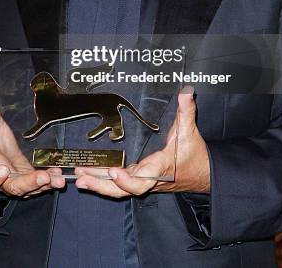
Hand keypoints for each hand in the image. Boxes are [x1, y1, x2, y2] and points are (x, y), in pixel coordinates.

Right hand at [0, 83, 64, 196]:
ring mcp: (18, 184)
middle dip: (28, 183)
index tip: (3, 169)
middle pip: (13, 187)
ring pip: (30, 188)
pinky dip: (50, 180)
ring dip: (44, 183)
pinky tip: (59, 174)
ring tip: (56, 178)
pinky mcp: (30, 182)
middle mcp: (2, 183)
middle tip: (41, 177)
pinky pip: (40, 185)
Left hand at [74, 87, 209, 197]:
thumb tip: (186, 92)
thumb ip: (186, 111)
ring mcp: (143, 181)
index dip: (128, 179)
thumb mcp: (190, 130)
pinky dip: (104, 181)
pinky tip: (88, 176)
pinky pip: (120, 184)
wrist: (203, 174)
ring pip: (119, 189)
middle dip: (102, 184)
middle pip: (124, 189)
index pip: (143, 178)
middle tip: (82, 176)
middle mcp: (150, 178)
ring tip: (79, 177)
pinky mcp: (139, 179)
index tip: (114, 171)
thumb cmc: (195, 154)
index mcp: (161, 167)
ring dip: (98, 183)